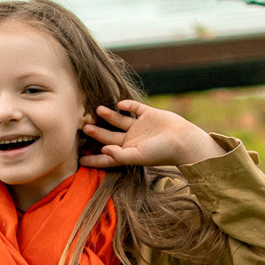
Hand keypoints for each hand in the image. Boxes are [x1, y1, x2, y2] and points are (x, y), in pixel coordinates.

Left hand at [80, 99, 224, 169]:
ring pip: (119, 120)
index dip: (94, 158)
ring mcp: (140, 127)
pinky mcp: (149, 115)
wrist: (184, 140)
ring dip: (108, 115)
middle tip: (83, 127)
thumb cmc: (161, 152)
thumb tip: (103, 150)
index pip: (107, 156)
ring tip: (97, 110)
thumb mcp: (139, 156)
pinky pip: (134, 108)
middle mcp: (132, 140)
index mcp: (128, 152)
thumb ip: (120, 155)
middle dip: (96, 133)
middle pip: (109, 136)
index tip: (80, 159)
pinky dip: (127, 105)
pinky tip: (119, 104)